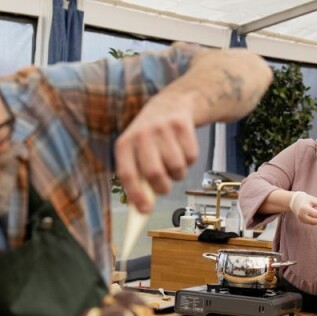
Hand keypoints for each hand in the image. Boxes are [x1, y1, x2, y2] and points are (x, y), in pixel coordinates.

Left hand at [114, 93, 199, 212]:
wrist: (172, 104)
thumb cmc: (151, 138)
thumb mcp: (137, 152)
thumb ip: (139, 176)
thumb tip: (143, 207)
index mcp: (124, 144)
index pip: (127, 174)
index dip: (136, 195)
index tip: (145, 211)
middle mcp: (141, 134)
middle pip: (154, 173)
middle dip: (162, 187)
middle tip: (164, 188)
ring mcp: (162, 128)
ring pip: (176, 167)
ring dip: (178, 174)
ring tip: (173, 165)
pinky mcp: (182, 125)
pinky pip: (191, 157)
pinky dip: (189, 161)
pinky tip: (182, 150)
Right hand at [288, 191, 316, 224]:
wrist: (295, 201)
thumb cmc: (306, 199)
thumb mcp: (314, 199)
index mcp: (304, 208)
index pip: (315, 214)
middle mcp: (301, 215)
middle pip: (313, 221)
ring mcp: (301, 219)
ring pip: (312, 223)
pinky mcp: (301, 221)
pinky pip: (310, 223)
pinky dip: (316, 221)